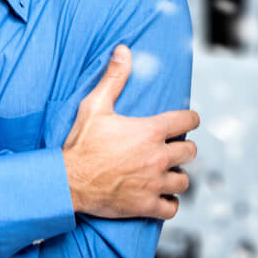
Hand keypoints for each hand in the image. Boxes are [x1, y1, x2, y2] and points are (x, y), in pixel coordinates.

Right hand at [62, 45, 199, 220]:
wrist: (66, 182)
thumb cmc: (80, 144)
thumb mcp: (95, 106)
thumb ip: (114, 78)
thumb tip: (124, 50)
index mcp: (150, 132)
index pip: (188, 121)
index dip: (190, 120)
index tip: (186, 122)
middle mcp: (157, 157)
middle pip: (190, 152)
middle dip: (183, 149)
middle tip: (171, 149)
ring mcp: (153, 183)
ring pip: (184, 180)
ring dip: (177, 176)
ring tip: (166, 173)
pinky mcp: (146, 205)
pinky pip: (172, 207)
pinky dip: (169, 202)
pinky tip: (161, 197)